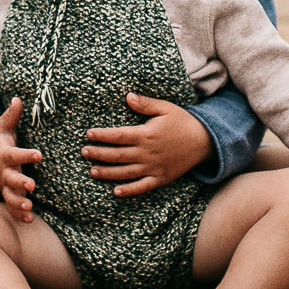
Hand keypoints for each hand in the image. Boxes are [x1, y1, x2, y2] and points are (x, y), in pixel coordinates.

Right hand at [0, 97, 41, 222]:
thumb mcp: (3, 126)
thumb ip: (11, 115)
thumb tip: (18, 98)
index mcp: (4, 154)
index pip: (15, 154)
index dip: (26, 154)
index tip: (38, 154)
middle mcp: (4, 171)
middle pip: (11, 178)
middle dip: (20, 183)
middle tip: (32, 186)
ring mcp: (4, 184)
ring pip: (9, 195)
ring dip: (18, 202)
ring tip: (29, 207)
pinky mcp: (7, 193)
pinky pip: (11, 206)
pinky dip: (18, 214)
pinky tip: (29, 220)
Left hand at [82, 93, 211, 197]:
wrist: (205, 141)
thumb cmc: (183, 122)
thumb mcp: (165, 108)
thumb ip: (145, 104)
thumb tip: (127, 96)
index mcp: (147, 134)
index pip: (118, 136)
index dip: (102, 135)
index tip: (88, 134)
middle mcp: (147, 153)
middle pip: (117, 155)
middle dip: (98, 154)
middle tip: (84, 152)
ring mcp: (154, 167)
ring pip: (125, 173)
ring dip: (107, 173)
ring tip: (92, 171)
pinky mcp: (160, 178)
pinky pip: (142, 187)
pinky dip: (129, 190)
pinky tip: (116, 192)